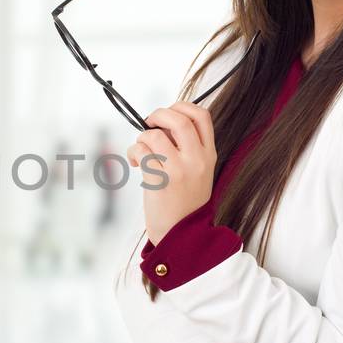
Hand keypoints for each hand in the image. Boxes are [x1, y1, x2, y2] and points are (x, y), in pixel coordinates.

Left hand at [125, 101, 217, 245]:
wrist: (183, 236)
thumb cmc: (185, 203)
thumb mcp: (198, 172)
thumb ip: (187, 147)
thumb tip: (161, 123)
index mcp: (208, 155)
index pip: (202, 116)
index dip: (182, 106)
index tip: (168, 114)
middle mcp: (197, 160)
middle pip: (178, 119)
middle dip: (158, 114)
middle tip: (149, 123)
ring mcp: (179, 170)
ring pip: (154, 135)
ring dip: (142, 138)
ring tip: (141, 151)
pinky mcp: (160, 182)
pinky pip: (141, 152)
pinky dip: (133, 152)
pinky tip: (136, 163)